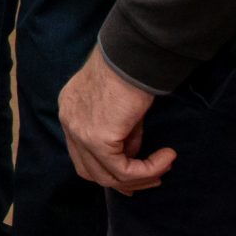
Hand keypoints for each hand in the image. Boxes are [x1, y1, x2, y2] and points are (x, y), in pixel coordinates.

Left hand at [61, 46, 175, 193]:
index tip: (134, 176)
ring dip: (140, 177)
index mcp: (70, 109)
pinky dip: (147, 169)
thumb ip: (122, 131)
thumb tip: (132, 153)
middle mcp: (68, 121)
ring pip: (106, 176)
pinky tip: (167, 158)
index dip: (107, 168)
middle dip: (122, 181)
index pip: (81, 152)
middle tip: (152, 179)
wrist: (133, 55)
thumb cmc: (132, 69)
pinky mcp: (96, 138)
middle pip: (89, 170)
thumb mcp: (123, 106)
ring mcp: (79, 131)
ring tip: (165, 166)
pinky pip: (123, 170)